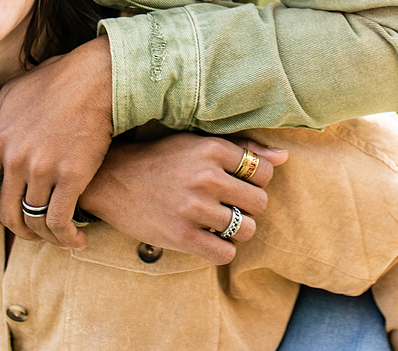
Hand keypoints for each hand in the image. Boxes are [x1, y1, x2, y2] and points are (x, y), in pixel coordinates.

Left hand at [0, 37, 113, 247]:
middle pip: (6, 213)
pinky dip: (65, 236)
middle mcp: (16, 159)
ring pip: (33, 220)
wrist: (97, 77)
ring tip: (55, 236)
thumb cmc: (55, 82)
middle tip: (31, 231)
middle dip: (17, 229)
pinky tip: (76, 240)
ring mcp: (43, 169)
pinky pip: (60, 219)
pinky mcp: (73, 175)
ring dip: (43, 236)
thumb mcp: (10, 98)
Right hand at [78, 133, 288, 263]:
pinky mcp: (182, 236)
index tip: (239, 184)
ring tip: (220, 222)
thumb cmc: (161, 159)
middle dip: (249, 206)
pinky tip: (209, 239)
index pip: (264, 172)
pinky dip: (223, 249)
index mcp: (212, 149)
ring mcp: (194, 208)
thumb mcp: (198, 143)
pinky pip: (225, 253)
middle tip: (230, 205)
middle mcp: (206, 177)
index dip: (257, 181)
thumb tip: (284, 158)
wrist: (113, 179)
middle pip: (260, 202)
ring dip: (238, 229)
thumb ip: (243, 149)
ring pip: (246, 228)